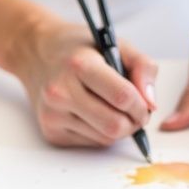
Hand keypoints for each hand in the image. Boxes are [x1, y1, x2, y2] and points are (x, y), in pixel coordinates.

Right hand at [11, 15, 158, 146]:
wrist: (37, 53)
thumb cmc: (80, 49)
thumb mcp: (116, 44)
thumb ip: (143, 68)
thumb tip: (151, 104)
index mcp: (79, 65)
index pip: (123, 97)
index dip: (142, 106)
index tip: (145, 104)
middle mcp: (60, 92)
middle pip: (114, 125)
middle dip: (133, 122)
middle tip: (135, 112)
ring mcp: (52, 115)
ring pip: (105, 139)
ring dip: (118, 128)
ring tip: (112, 108)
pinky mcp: (50, 132)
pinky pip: (91, 143)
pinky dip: (101, 133)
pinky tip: (93, 113)